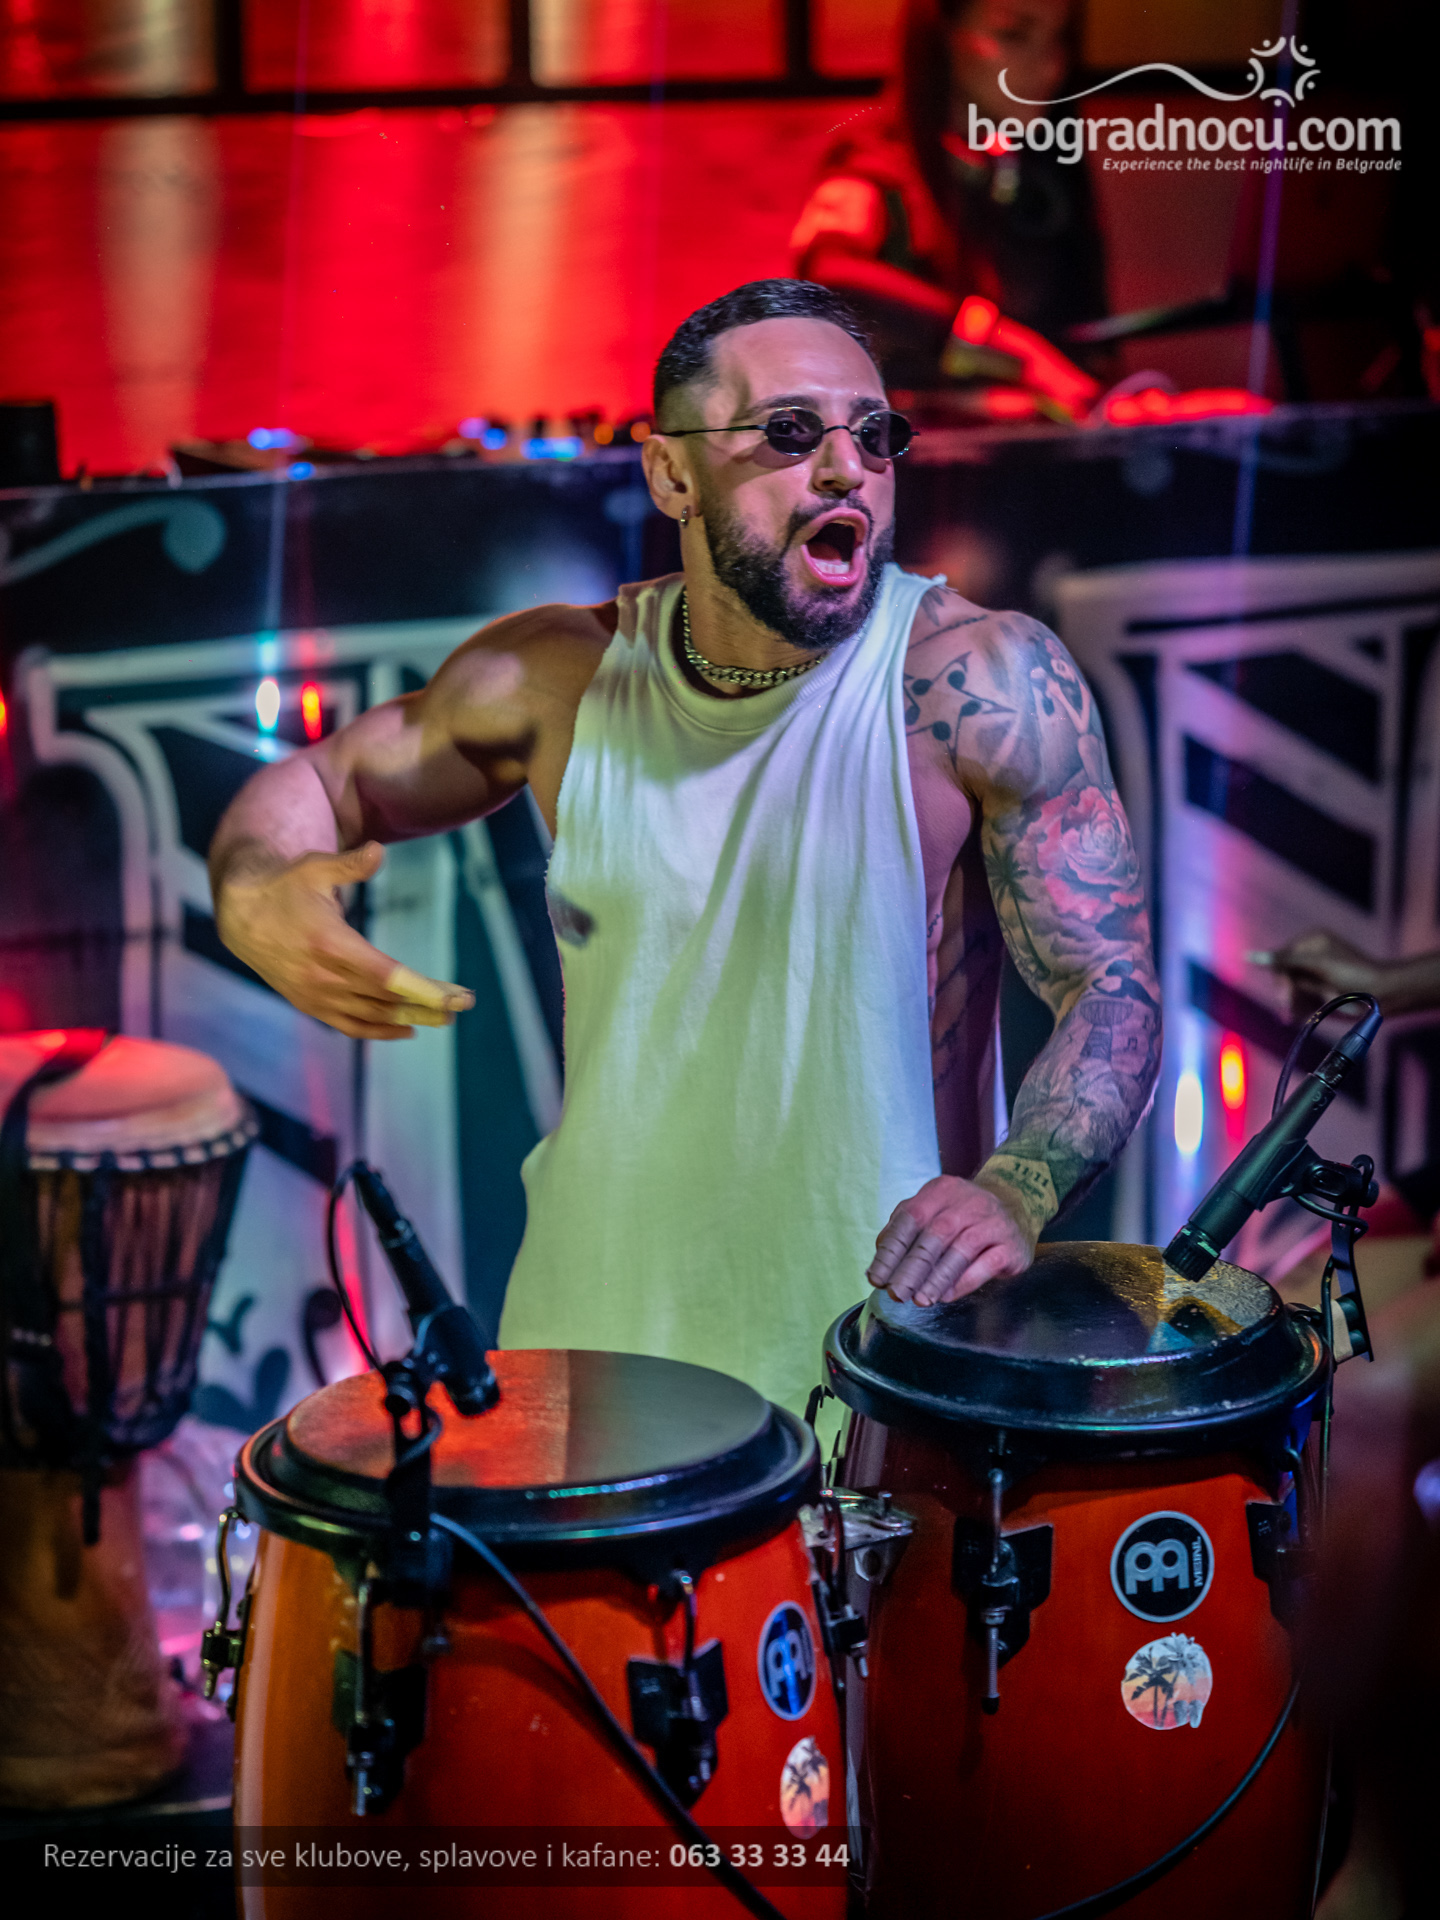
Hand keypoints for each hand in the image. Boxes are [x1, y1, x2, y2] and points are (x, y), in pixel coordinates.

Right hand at [214, 842, 474, 1039]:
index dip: (424, 990)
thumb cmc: (285, 886)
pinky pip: (349, 1026)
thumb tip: (378, 851)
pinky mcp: (309, 1004)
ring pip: (371, 1017)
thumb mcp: (315, 867)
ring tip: (444, 1018)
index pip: (387, 976)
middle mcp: (323, 976)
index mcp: (329, 943)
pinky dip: (379, 1031)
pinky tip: (407, 1029)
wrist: (241, 916)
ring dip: (410, 1018)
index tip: (456, 997)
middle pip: (386, 1000)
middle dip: (428, 1004)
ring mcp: (314, 995)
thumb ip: (350, 864)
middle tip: (462, 1004)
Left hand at [867, 1174, 1035, 1306]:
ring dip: (936, 1279)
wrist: (1017, 1205)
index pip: (910, 1219)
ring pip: (960, 1251)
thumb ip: (905, 1227)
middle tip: (896, 1293)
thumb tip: (880, 1257)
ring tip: (919, 1300)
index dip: (891, 1251)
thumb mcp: (933, 1209)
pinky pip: (985, 1265)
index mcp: (941, 1190)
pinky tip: (946, 1296)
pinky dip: (963, 1282)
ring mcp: (993, 1222)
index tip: (877, 1278)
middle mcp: (968, 1202)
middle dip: (911, 1269)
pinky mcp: (1011, 1244)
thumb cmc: (964, 1214)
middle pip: (934, 1236)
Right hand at [1266, 929, 1389, 1017]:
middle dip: (1286, 992)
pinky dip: (1297, 1010)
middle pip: (1284, 976)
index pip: (1280, 958)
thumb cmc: (1353, 973)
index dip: (1280, 976)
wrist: (1383, 995)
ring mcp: (1316, 977)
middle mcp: (1311, 957)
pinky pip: (1300, 1002)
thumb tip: (1249, 957)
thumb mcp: (1316, 964)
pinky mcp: (1320, 994)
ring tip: (1295, 1016)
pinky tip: (1295, 1018)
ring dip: (1291, 1004)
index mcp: (1311, 942)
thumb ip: (1283, 961)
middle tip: (1290, 1006)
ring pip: (1290, 991)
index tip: (1285, 994)